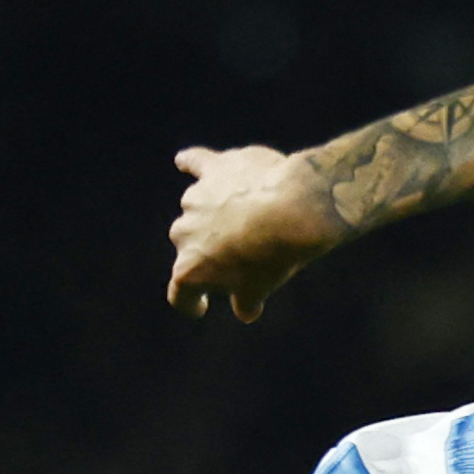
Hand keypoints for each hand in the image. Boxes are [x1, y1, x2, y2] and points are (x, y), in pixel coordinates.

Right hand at [166, 146, 339, 322]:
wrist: (292, 211)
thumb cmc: (274, 256)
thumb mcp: (261, 289)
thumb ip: (246, 301)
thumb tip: (245, 311)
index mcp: (189, 270)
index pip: (181, 293)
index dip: (191, 303)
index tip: (202, 307)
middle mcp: (183, 233)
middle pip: (190, 247)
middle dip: (209, 252)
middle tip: (242, 256)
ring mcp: (196, 198)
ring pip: (198, 209)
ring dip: (214, 214)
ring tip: (245, 216)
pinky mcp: (215, 169)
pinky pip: (196, 163)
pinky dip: (190, 163)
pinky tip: (183, 161)